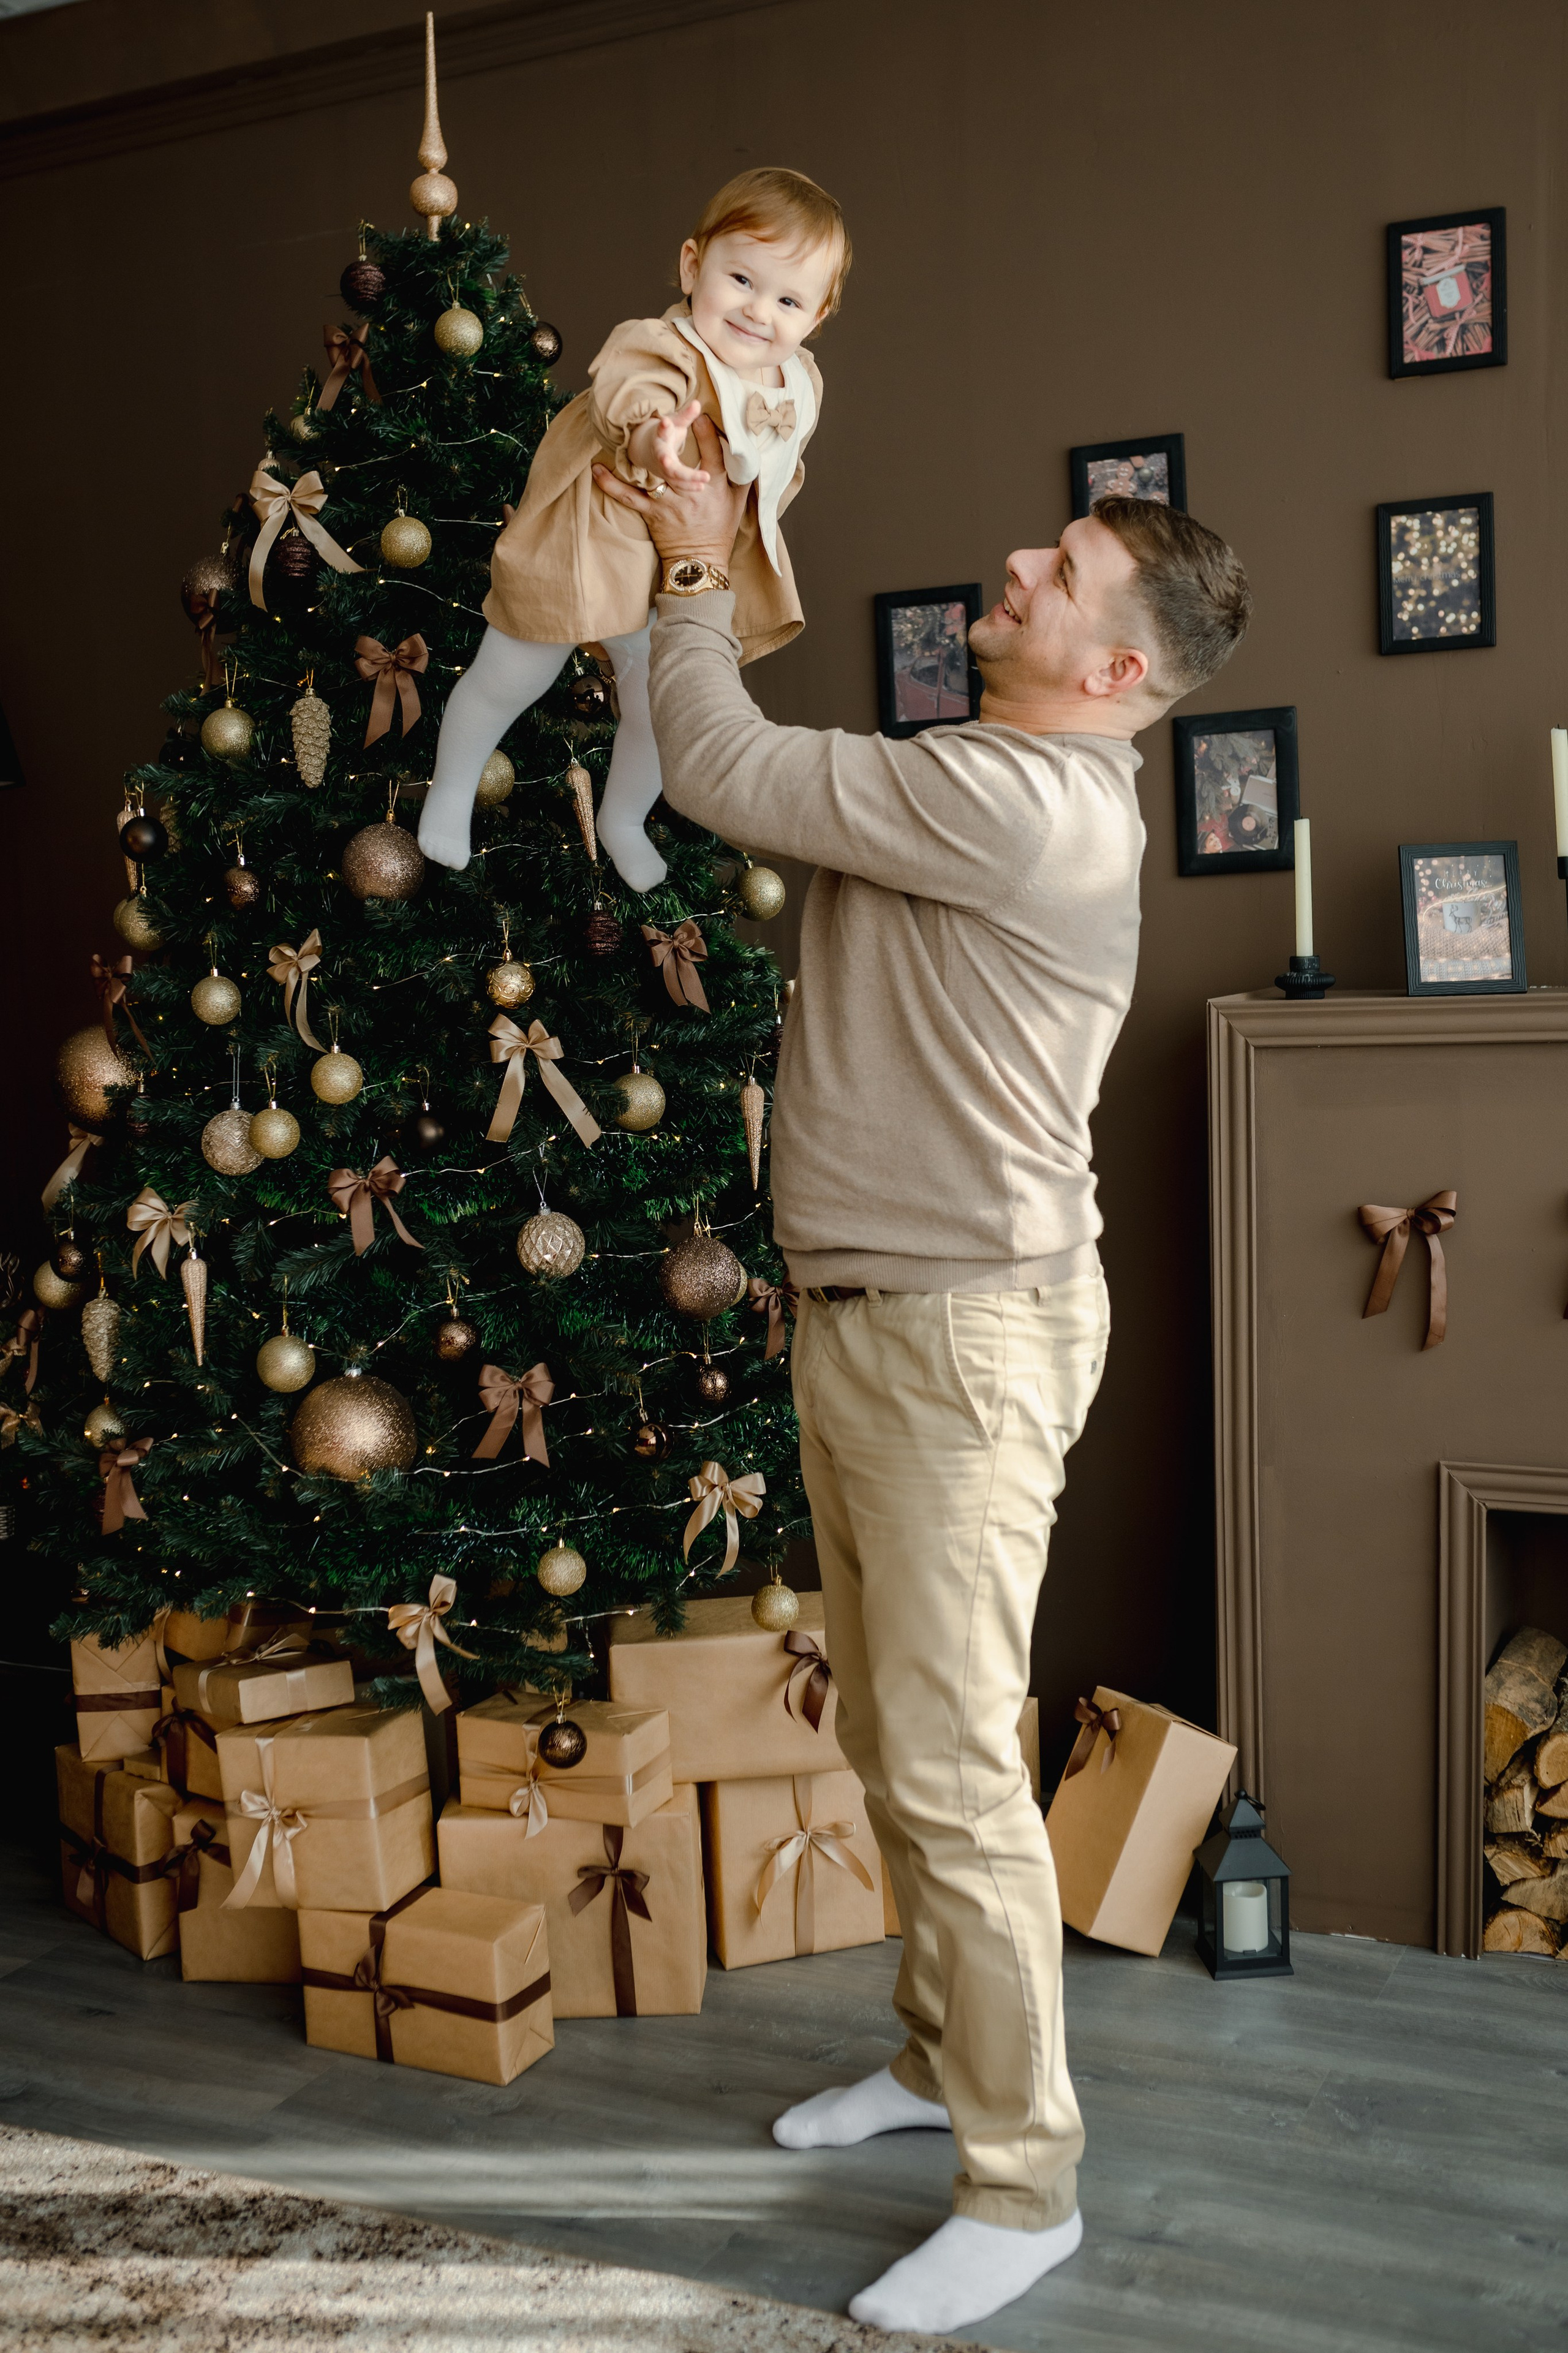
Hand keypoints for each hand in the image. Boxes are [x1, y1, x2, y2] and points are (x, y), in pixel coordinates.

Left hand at [594, 411, 745, 570]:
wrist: (699, 564)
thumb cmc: (719, 531)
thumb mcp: (737, 504)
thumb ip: (740, 476)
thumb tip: (745, 448)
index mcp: (715, 489)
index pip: (713, 457)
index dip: (707, 435)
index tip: (700, 415)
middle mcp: (691, 495)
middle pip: (680, 464)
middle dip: (672, 441)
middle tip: (665, 419)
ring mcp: (669, 504)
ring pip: (656, 476)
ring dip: (644, 456)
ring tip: (632, 435)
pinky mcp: (651, 514)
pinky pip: (629, 497)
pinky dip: (611, 485)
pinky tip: (597, 469)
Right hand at [651, 398, 710, 490]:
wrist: (646, 449)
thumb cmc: (666, 434)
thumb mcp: (675, 423)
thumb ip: (686, 415)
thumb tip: (698, 403)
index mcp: (660, 438)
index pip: (661, 432)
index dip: (663, 427)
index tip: (666, 422)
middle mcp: (660, 455)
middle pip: (667, 463)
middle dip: (681, 470)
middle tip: (697, 473)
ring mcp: (662, 469)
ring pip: (673, 477)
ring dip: (688, 481)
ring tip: (704, 481)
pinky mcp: (667, 478)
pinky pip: (677, 485)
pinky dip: (688, 487)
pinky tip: (701, 487)